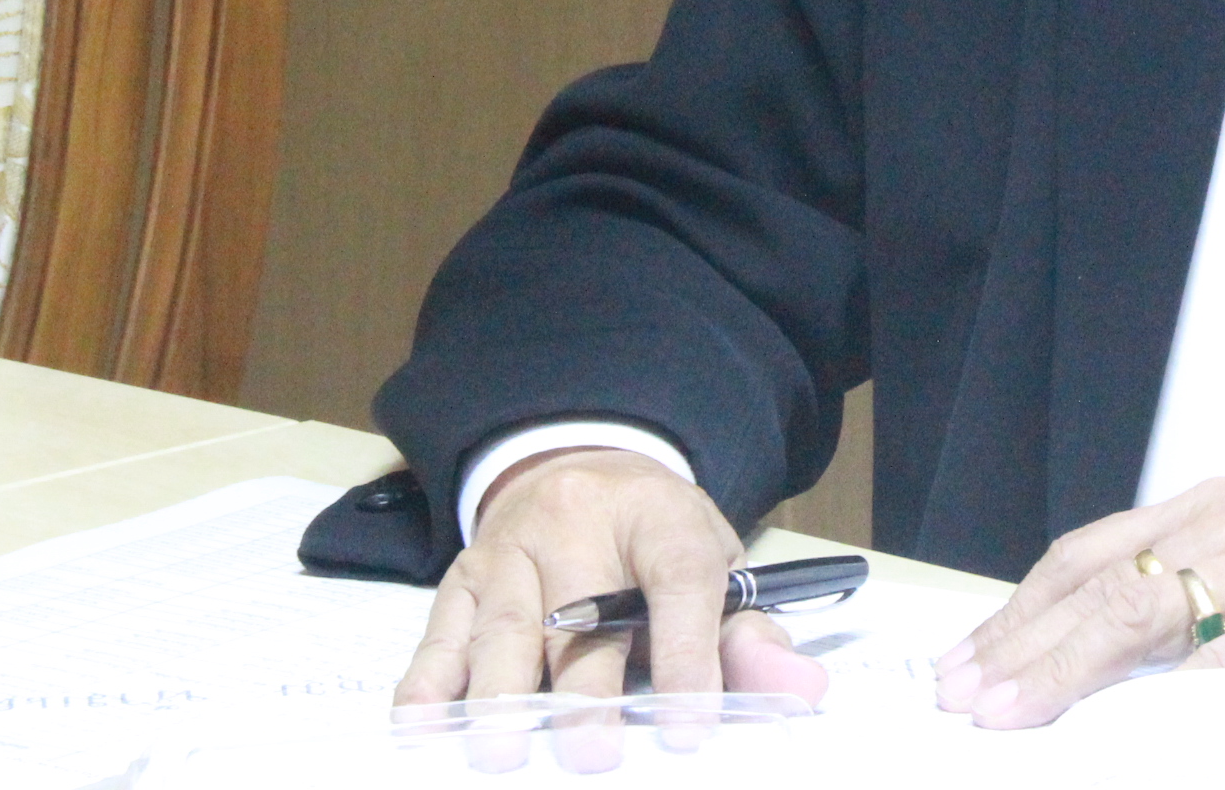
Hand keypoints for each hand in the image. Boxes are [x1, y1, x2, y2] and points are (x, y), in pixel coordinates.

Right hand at [392, 448, 829, 709]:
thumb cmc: (654, 539)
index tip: (690, 724)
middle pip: (581, 612)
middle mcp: (578, 522)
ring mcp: (511, 549)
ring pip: (506, 623)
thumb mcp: (715, 564)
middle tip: (592, 755)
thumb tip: (801, 689)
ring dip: (501, 694)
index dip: (687, 652)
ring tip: (503, 752)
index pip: (677, 577)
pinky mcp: (460, 578)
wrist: (579, 469)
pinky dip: (429, 683)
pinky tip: (422, 726)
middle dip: (585, 690)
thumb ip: (752, 634)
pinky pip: (441, 632)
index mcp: (659, 515)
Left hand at [931, 478, 1224, 727]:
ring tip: (1010, 712)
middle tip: (960, 694)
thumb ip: (1209, 600)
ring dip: (1064, 667)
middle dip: (1019, 642)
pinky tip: (1119, 724)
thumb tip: (1113, 660)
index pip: (1094, 552)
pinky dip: (1166, 693)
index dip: (1022, 610)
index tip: (968, 660)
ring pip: (1143, 609)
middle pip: (1100, 577)